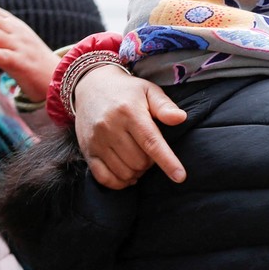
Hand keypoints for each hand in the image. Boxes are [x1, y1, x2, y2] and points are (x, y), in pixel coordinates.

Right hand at [74, 66, 187, 188]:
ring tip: (138, 158)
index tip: (180, 177)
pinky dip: (119, 182)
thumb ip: (165, 106)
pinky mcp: (87, 151)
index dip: (167, 161)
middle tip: (149, 149)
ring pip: (125, 172)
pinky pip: (104, 178)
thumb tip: (181, 118)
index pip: (151, 142)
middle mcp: (110, 127)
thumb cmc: (127, 92)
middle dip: (150, 162)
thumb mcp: (149, 91)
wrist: (91, 86)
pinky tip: (127, 174)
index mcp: (129, 112)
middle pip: (140, 162)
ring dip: (137, 172)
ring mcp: (96, 141)